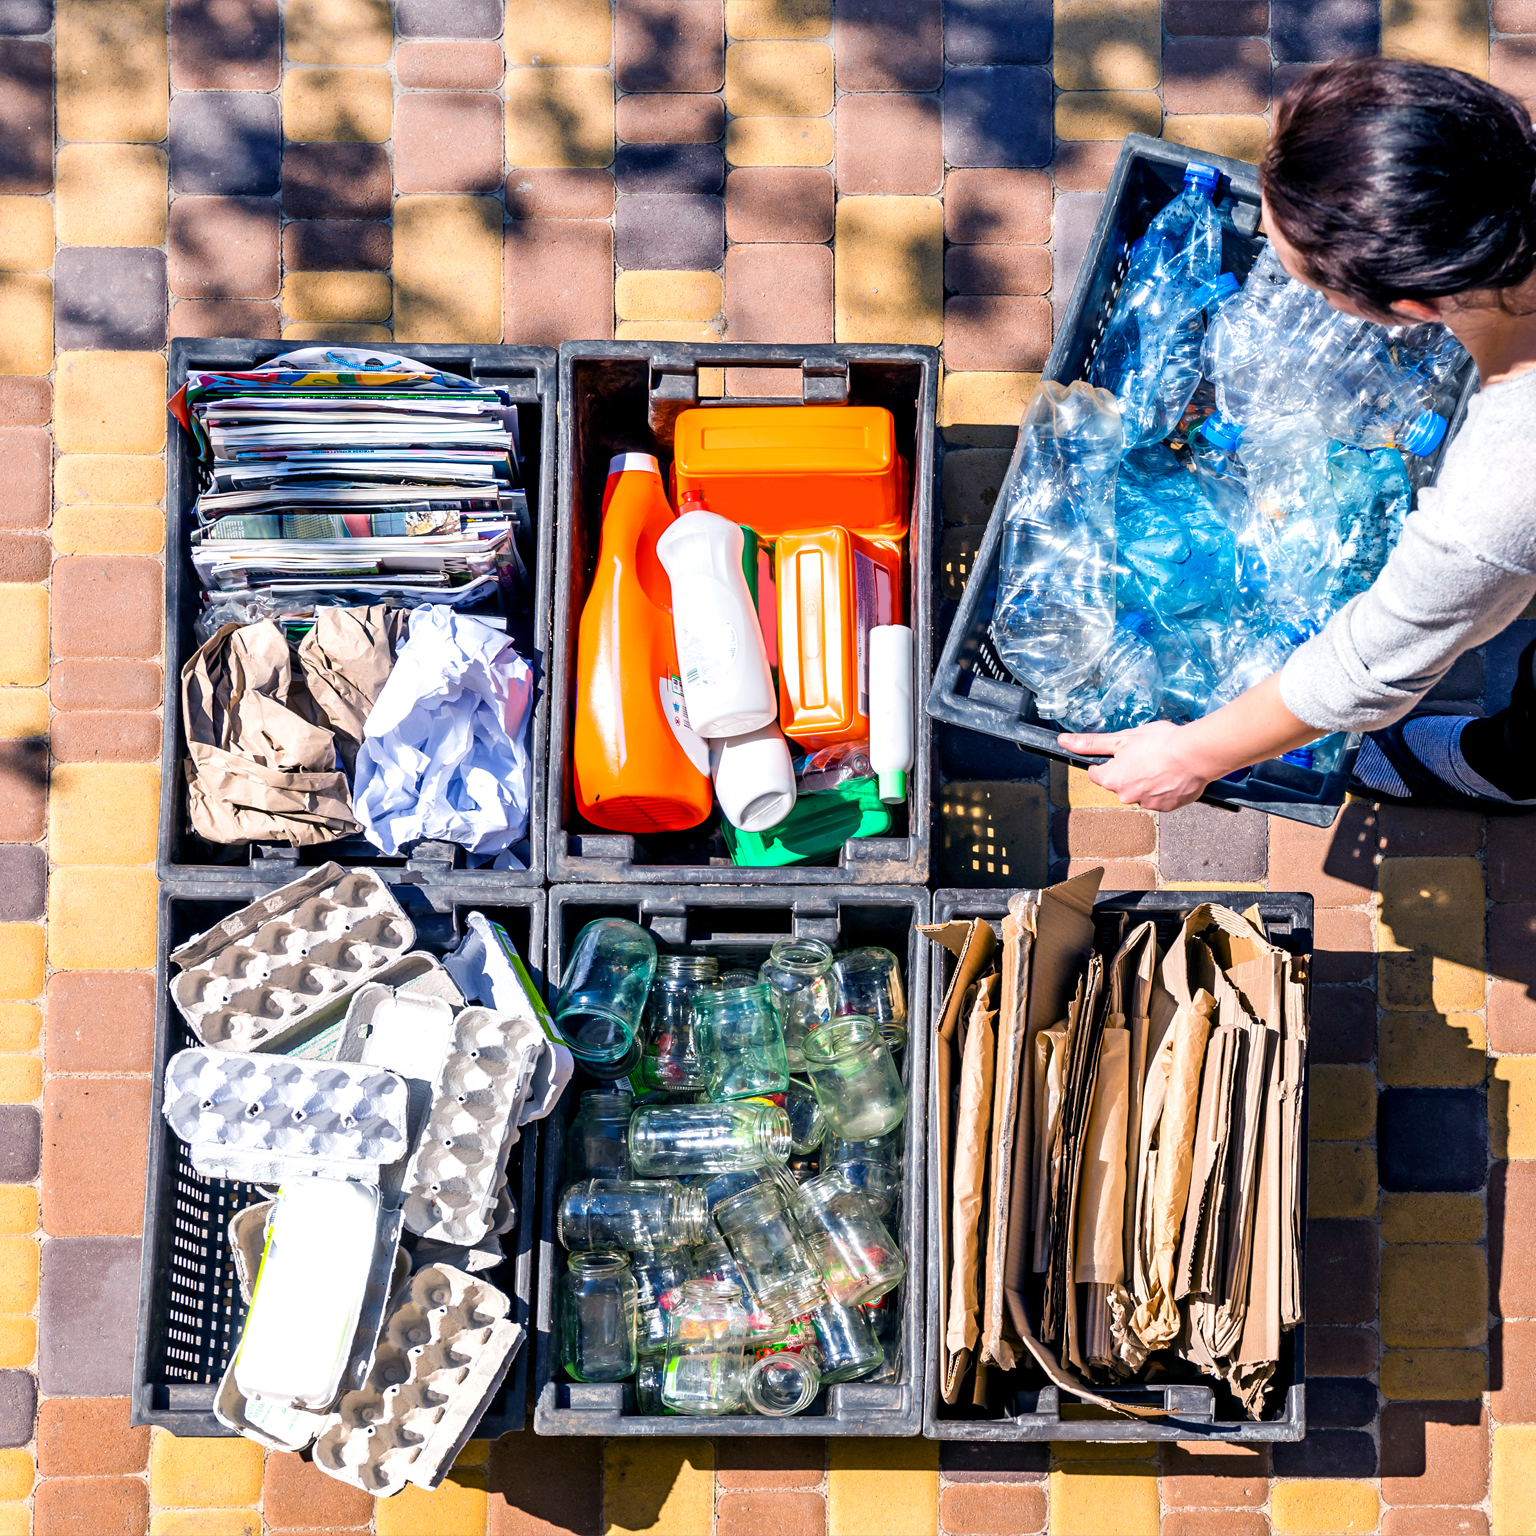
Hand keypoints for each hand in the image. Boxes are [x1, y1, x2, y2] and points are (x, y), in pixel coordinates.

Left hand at [1056, 721, 1213, 810]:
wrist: (1195, 754)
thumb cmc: (1161, 743)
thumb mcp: (1122, 738)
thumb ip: (1091, 743)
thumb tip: (1064, 742)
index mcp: (1112, 779)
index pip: (1097, 774)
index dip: (1107, 762)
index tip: (1119, 755)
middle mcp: (1126, 796)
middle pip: (1119, 784)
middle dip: (1128, 772)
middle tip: (1144, 756)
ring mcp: (1147, 804)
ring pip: (1140, 792)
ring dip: (1146, 781)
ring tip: (1161, 765)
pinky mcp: (1167, 808)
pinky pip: (1159, 798)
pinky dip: (1163, 789)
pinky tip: (1171, 775)